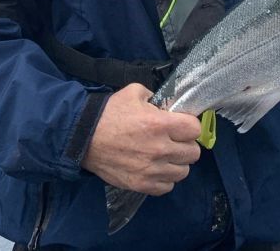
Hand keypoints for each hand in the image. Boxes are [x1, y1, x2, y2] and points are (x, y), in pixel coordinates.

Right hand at [81, 83, 201, 193]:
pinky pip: (167, 186)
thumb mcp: (134, 92)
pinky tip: (156, 168)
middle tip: (174, 139)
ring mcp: (152, 170)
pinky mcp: (142, 185)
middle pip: (193, 153)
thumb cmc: (110, 112)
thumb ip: (155, 97)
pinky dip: (165, 178)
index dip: (189, 124)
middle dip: (186, 143)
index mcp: (160, 124)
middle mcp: (160, 149)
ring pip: (183, 172)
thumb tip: (167, 106)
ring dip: (177, 162)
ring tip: (165, 155)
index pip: (194, 129)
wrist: (85, 138)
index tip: (182, 124)